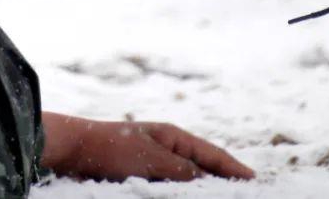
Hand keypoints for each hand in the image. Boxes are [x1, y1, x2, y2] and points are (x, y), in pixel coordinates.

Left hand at [42, 110, 254, 180]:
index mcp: (172, 136)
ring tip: (225, 195)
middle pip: (203, 168)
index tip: (254, 180)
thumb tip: (206, 181)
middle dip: (223, 180)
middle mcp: (167, 148)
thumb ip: (181, 172)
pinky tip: (191, 197)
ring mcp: (156, 163)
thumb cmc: (110, 149)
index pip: (210, 154)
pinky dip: (183, 192)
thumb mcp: (150, 160)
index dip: (233, 168)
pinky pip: (170, 187)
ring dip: (203, 188)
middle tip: (246, 192)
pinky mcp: (143, 177)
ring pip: (188, 181)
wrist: (74, 151)